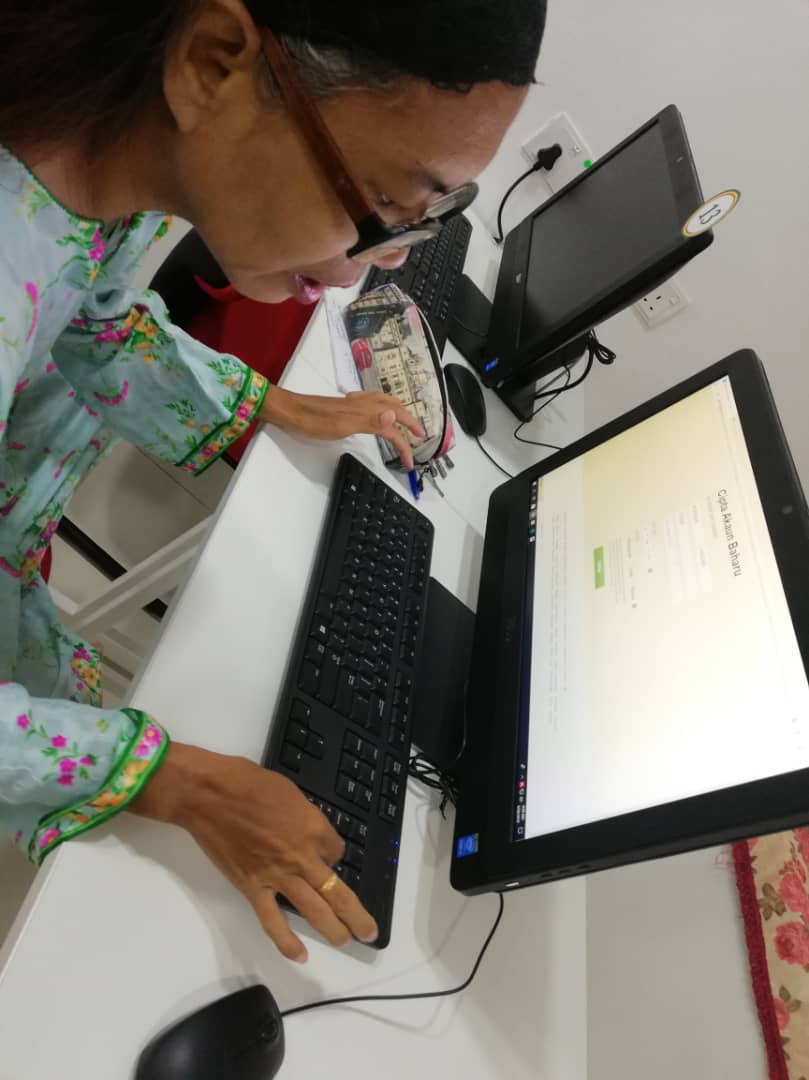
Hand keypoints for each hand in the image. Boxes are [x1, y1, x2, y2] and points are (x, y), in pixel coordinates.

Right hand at [130, 743, 377, 961]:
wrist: (208, 795)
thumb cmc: (247, 783)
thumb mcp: (289, 791)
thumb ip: (304, 816)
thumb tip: (307, 833)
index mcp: (313, 826)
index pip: (337, 851)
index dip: (335, 855)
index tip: (329, 857)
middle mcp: (302, 856)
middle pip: (337, 891)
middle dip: (356, 914)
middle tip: (369, 930)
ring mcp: (278, 876)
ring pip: (314, 910)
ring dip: (334, 930)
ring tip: (347, 941)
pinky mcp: (253, 888)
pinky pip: (273, 921)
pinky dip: (286, 941)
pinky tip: (300, 955)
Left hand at [261, 385, 424, 469]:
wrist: (290, 411)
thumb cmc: (314, 421)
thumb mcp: (343, 425)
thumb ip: (371, 421)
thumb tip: (395, 416)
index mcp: (366, 409)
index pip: (394, 427)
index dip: (405, 444)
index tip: (410, 462)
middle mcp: (363, 403)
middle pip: (394, 408)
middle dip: (409, 421)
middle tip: (420, 434)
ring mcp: (353, 403)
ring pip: (384, 403)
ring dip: (398, 412)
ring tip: (405, 421)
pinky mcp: (345, 406)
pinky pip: (371, 403)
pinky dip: (382, 408)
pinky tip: (375, 413)